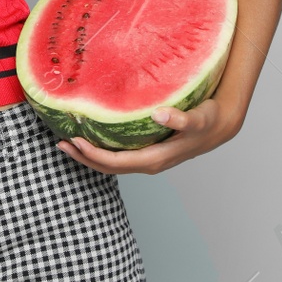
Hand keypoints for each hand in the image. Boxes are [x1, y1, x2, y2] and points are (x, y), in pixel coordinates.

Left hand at [55, 97, 238, 175]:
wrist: (221, 126)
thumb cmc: (208, 121)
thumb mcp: (197, 119)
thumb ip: (180, 118)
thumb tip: (159, 114)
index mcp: (154, 159)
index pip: (116, 162)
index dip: (94, 155)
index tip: (75, 142)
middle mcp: (148, 163)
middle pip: (108, 167)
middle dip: (84, 158)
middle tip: (60, 143)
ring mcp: (147, 158)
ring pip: (112, 163)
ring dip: (89, 155)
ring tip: (68, 142)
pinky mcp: (148, 151)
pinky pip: (119, 155)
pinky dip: (101, 149)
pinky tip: (92, 137)